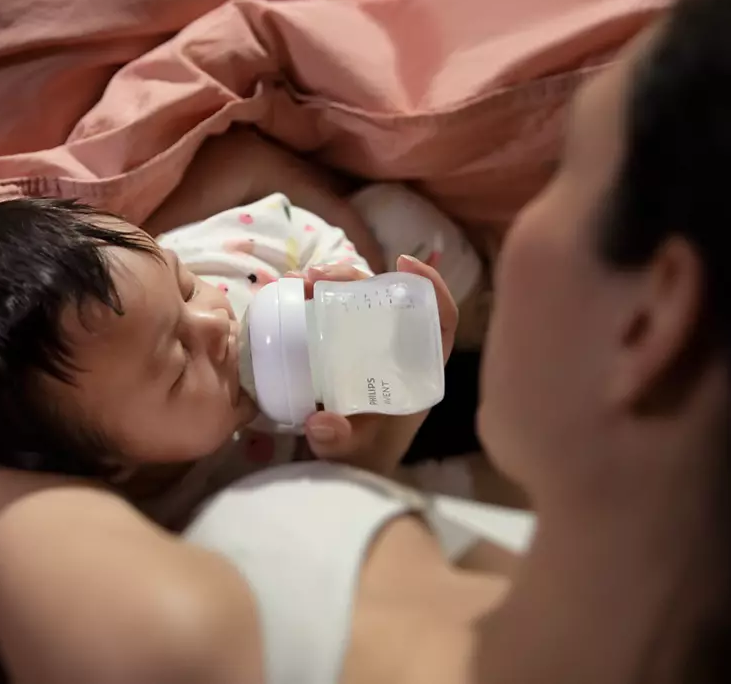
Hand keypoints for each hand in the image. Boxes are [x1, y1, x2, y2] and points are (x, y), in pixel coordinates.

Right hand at [290, 257, 458, 474]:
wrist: (345, 466)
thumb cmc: (364, 456)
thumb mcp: (355, 452)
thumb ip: (341, 443)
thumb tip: (320, 423)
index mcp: (418, 369)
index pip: (439, 319)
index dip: (430, 287)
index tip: (402, 263)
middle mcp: (396, 349)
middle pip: (387, 298)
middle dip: (355, 277)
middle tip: (316, 277)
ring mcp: (368, 343)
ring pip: (358, 298)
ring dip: (330, 281)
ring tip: (297, 282)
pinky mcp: (342, 344)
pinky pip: (333, 311)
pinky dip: (313, 296)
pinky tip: (290, 292)